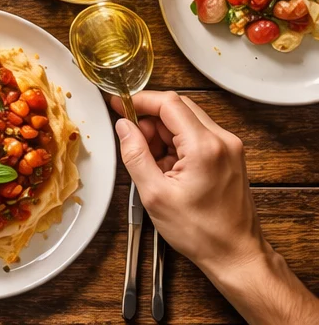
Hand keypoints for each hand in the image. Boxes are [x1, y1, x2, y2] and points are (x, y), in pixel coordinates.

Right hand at [112, 91, 263, 268]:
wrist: (236, 255)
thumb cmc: (202, 232)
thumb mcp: (155, 195)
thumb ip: (135, 154)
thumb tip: (123, 127)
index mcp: (205, 147)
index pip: (168, 103)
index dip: (139, 101)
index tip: (119, 105)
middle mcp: (222, 141)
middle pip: (178, 108)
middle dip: (150, 120)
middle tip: (134, 143)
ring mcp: (230, 148)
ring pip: (187, 121)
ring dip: (163, 134)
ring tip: (154, 165)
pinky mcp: (230, 157)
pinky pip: (197, 136)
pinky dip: (178, 144)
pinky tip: (169, 169)